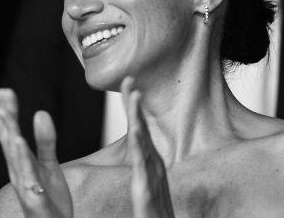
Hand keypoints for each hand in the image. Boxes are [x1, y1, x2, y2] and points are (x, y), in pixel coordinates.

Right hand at [0, 88, 72, 217]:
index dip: (7, 113)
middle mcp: (18, 174)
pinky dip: (27, 172)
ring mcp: (26, 189)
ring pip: (18, 164)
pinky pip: (32, 187)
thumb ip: (45, 141)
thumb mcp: (49, 166)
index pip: (10, 134)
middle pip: (10, 144)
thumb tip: (40, 112)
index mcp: (20, 164)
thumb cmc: (49, 199)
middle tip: (3, 96)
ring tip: (11, 122)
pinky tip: (26, 156)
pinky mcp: (37, 204)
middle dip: (6, 120)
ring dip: (13, 144)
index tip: (4, 91)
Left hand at [122, 77, 174, 217]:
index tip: (128, 83)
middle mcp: (153, 165)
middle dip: (135, 104)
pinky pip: (142, 166)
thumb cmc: (155, 212)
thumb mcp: (147, 184)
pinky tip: (135, 132)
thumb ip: (145, 166)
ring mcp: (151, 176)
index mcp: (150, 162)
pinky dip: (139, 147)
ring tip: (133, 96)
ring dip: (138, 118)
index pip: (139, 129)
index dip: (134, 107)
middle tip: (129, 78)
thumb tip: (142, 151)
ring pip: (143, 143)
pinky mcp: (146, 191)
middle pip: (141, 129)